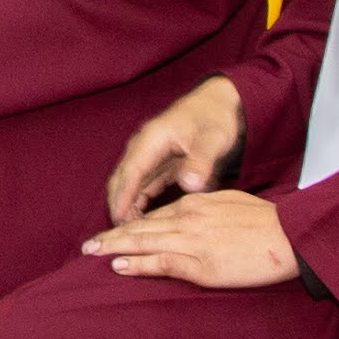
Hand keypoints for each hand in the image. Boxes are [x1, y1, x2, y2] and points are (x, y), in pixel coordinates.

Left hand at [85, 188, 300, 288]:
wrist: (290, 237)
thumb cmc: (267, 223)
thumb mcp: (230, 204)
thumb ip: (205, 209)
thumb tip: (188, 216)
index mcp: (196, 204)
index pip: (154, 215)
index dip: (130, 225)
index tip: (112, 232)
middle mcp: (188, 218)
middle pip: (142, 227)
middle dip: (113, 236)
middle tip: (87, 245)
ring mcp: (192, 240)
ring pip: (144, 242)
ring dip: (115, 248)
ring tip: (92, 253)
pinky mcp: (200, 263)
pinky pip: (161, 262)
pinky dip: (138, 263)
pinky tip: (119, 266)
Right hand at [104, 76, 245, 221]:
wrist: (219, 103)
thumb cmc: (215, 118)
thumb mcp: (212, 139)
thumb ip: (201, 161)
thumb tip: (190, 184)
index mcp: (152, 139)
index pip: (130, 172)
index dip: (122, 198)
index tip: (118, 220)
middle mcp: (144, 147)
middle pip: (122, 180)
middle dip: (119, 205)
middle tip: (122, 235)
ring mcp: (148, 155)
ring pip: (130, 185)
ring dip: (127, 207)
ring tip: (131, 234)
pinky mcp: (157, 163)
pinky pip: (142, 186)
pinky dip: (139, 203)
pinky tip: (143, 221)